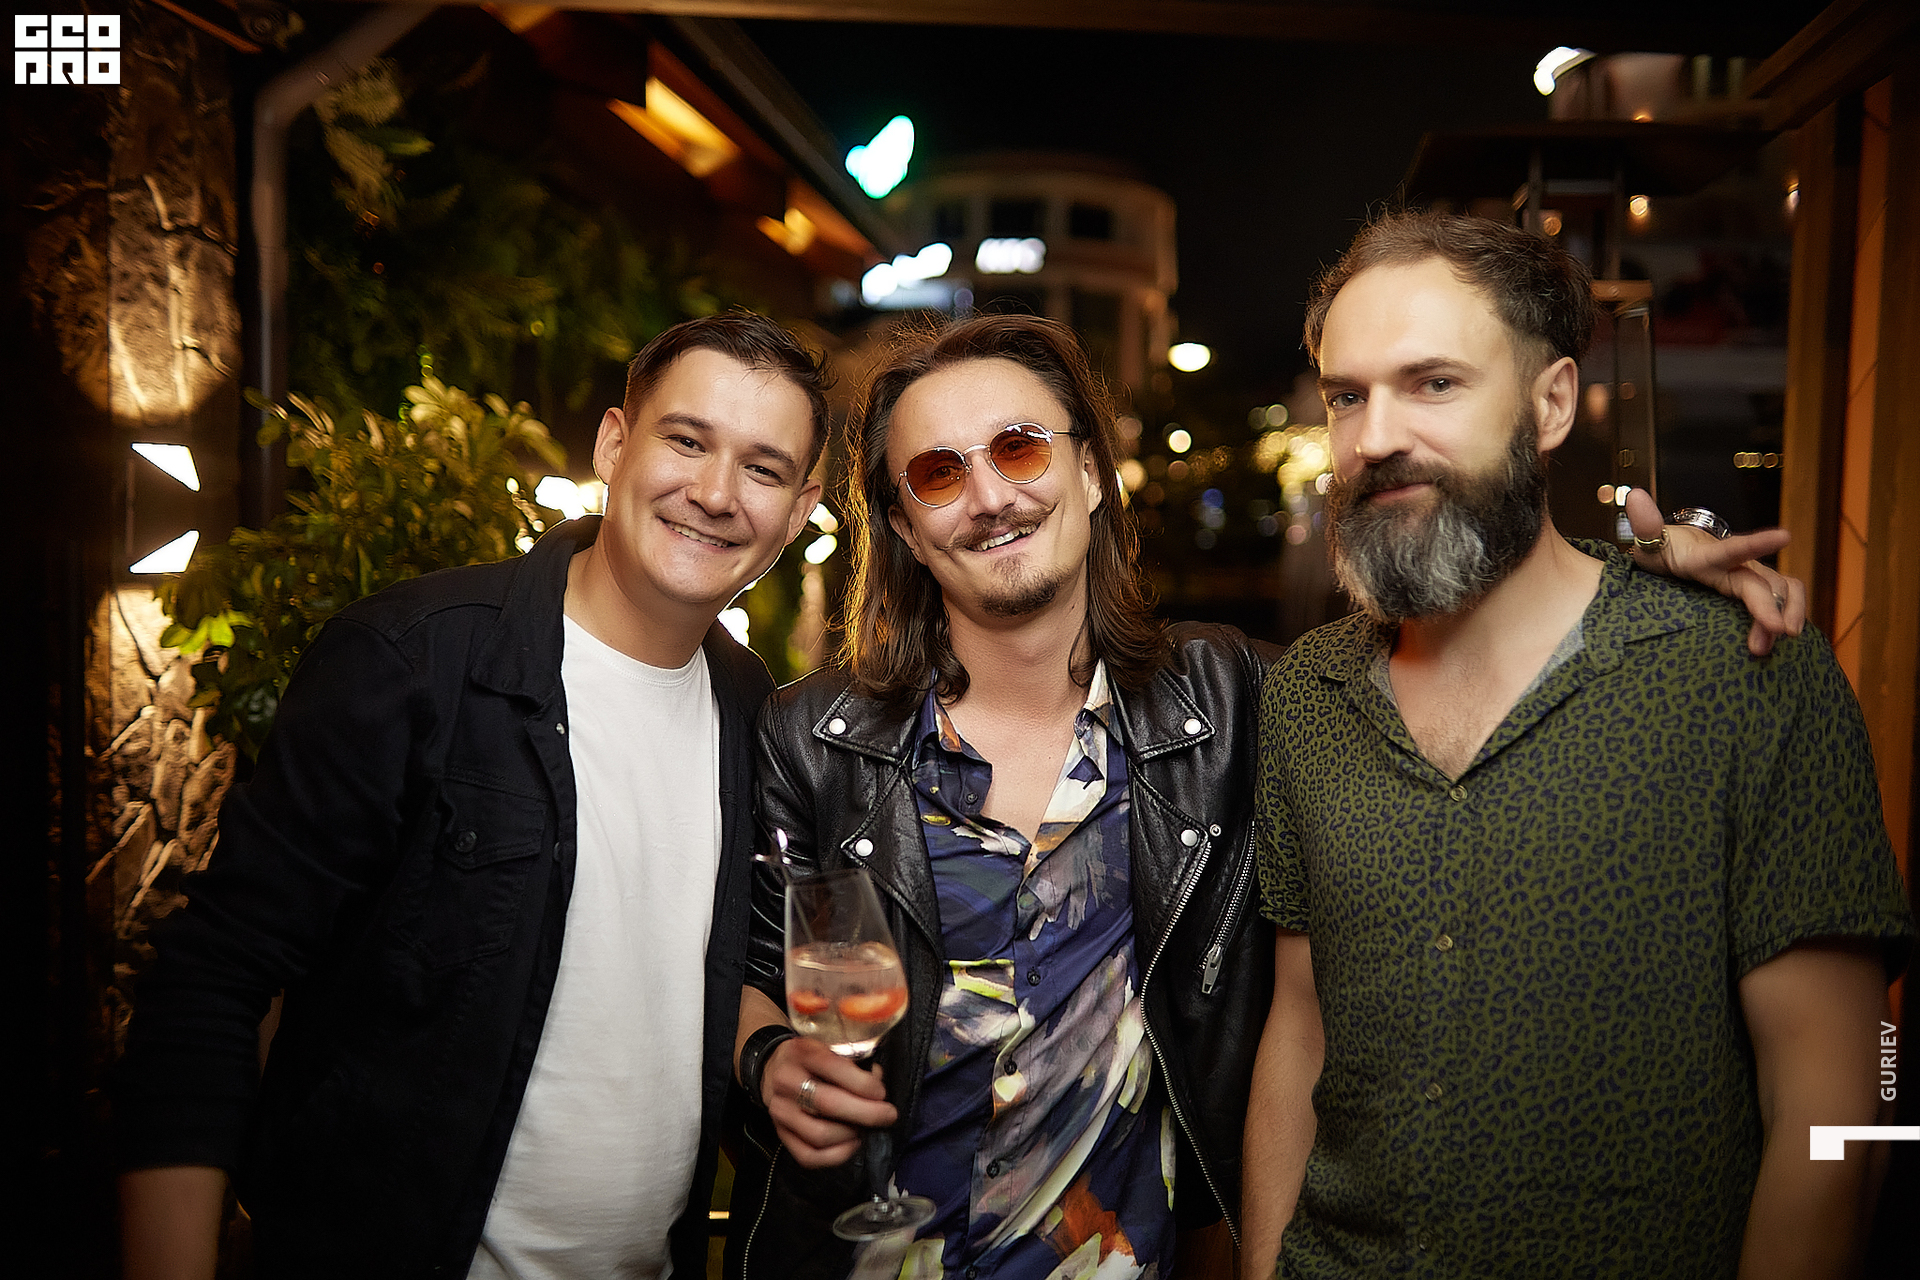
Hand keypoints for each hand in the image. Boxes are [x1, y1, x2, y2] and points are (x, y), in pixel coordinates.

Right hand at [764, 1036, 896, 1168]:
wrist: (776, 1067)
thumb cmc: (815, 1058)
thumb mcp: (831, 1045)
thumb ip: (855, 1061)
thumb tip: (878, 1082)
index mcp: (803, 1052)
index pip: (834, 1068)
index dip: (864, 1084)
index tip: (882, 1093)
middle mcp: (786, 1080)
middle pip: (828, 1104)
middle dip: (866, 1113)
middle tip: (888, 1115)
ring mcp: (780, 1110)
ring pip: (819, 1134)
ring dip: (851, 1135)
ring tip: (865, 1128)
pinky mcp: (780, 1133)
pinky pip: (808, 1156)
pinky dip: (836, 1155)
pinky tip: (851, 1144)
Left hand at [1624, 489, 1806, 656]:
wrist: (1680, 552)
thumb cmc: (1664, 550)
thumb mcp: (1649, 542)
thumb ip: (1646, 525)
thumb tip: (1634, 496)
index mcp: (1706, 555)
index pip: (1732, 548)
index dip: (1757, 543)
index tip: (1784, 536)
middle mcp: (1736, 563)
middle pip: (1760, 583)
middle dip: (1770, 607)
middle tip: (1774, 636)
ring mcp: (1751, 575)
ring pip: (1782, 590)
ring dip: (1785, 614)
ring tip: (1780, 641)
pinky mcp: (1757, 588)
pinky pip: (1785, 597)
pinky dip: (1791, 613)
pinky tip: (1788, 637)